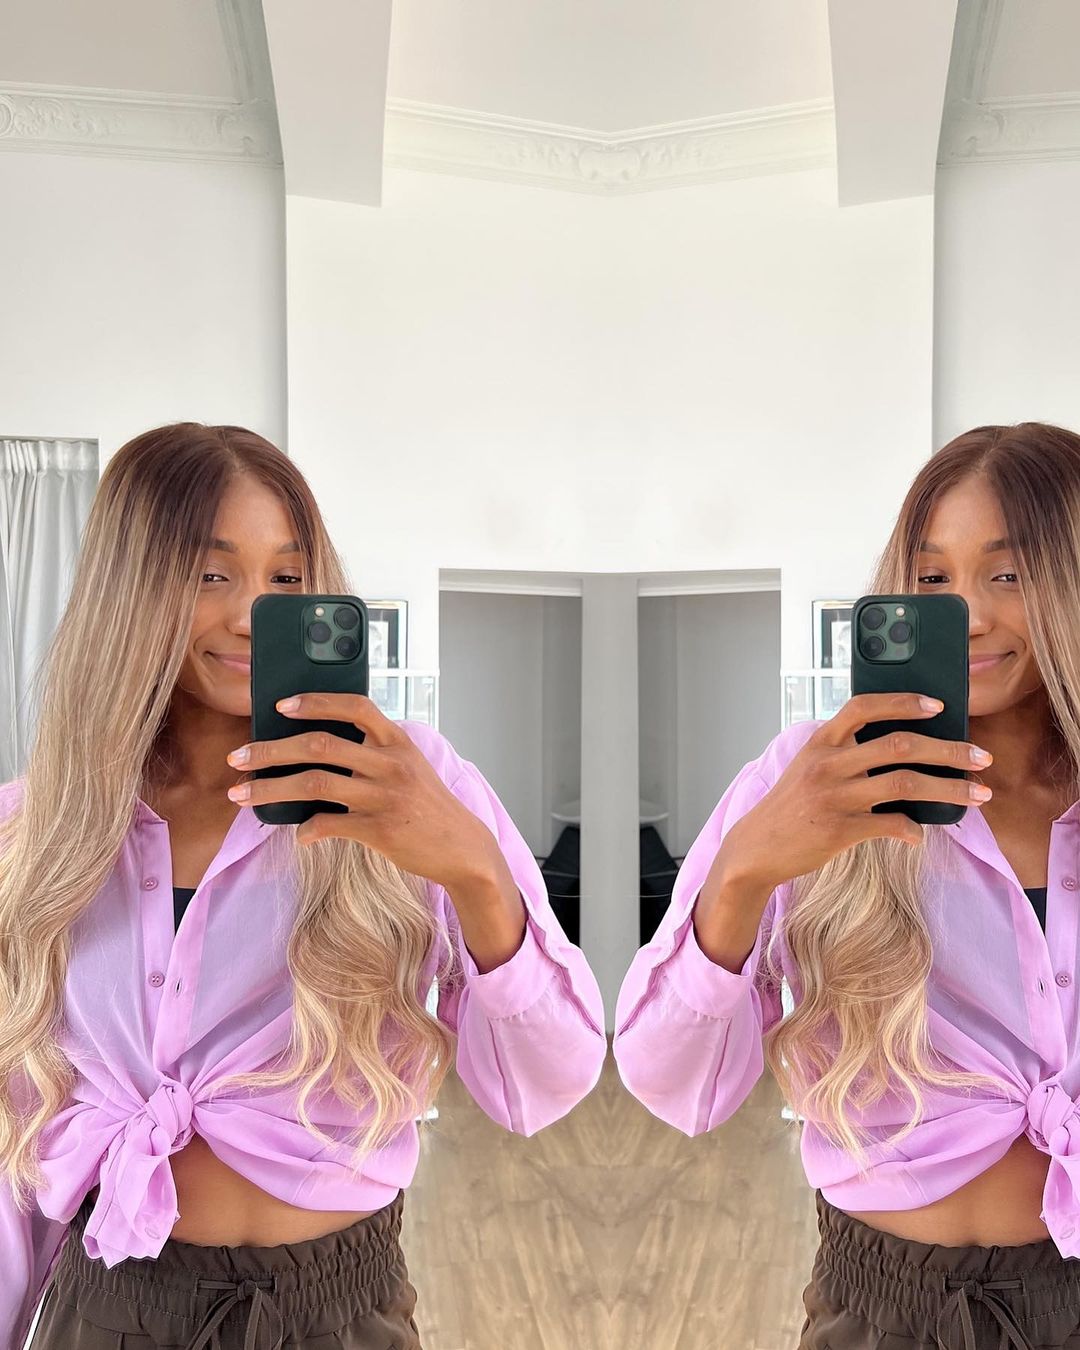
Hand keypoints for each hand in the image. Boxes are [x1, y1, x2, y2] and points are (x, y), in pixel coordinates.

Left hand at [224, 693, 500, 893]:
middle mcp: (391, 763)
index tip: (281, 706)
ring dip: (270, 788)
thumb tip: (318, 750)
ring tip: (242, 795)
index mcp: (397, 741)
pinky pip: (329, 824)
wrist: (461, 847)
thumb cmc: (427, 805)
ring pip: (314, 783)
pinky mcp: (379, 829)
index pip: (355, 707)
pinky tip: (297, 835)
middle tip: (238, 758)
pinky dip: (306, 829)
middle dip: (270, 750)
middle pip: (319, 744)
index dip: (316, 702)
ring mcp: (384, 796)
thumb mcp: (408, 767)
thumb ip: (373, 753)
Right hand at [716, 691, 993, 893]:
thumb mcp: (810, 768)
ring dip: (949, 788)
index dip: (903, 702)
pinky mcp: (839, 829)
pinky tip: (920, 834)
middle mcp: (828, 763)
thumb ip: (846, 754)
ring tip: (977, 795)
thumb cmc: (791, 806)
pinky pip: (891, 824)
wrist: (756, 846)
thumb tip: (902, 751)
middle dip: (949, 749)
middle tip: (981, 757)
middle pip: (900, 744)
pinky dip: (913, 829)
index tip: (938, 706)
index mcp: (821, 741)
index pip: (864, 707)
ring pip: (906, 783)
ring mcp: (834, 796)